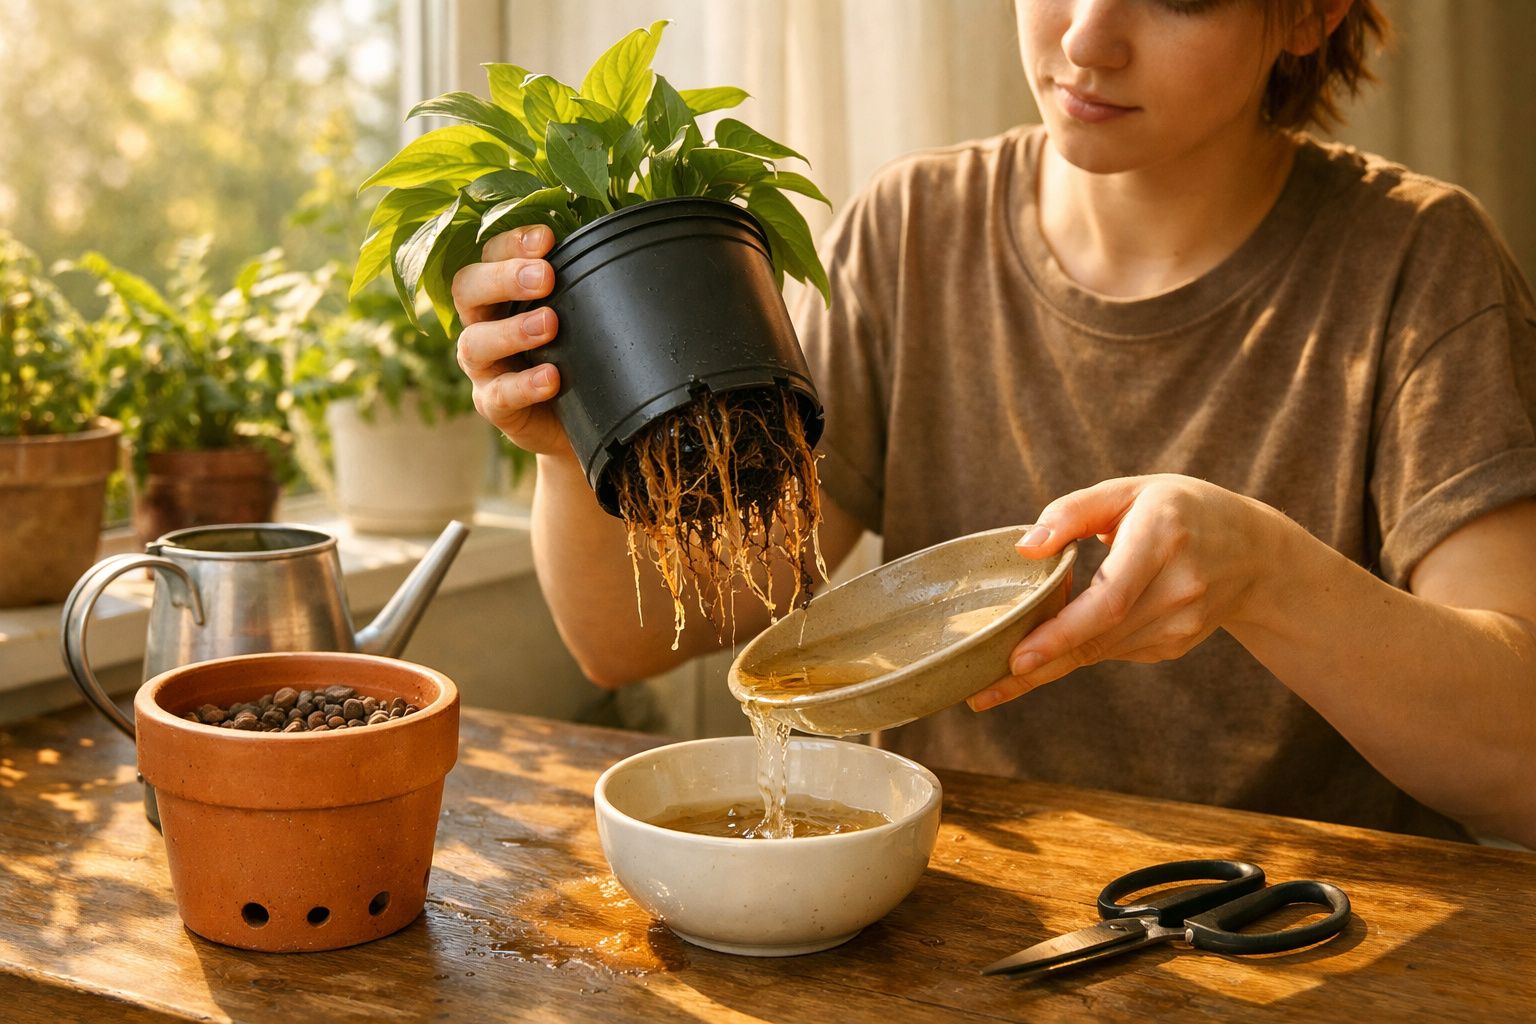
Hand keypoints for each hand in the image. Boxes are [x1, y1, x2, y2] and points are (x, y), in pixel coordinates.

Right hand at [451, 224, 568, 455]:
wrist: (576, 421)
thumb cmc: (576, 357)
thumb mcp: (578, 316)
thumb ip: (583, 286)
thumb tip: (623, 250)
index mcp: (499, 293)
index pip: (490, 255)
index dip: (512, 243)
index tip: (547, 239)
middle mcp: (482, 324)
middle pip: (467, 289)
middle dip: (504, 278)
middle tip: (545, 277)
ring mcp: (483, 367)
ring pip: (475, 342)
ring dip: (512, 330)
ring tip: (549, 324)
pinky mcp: (493, 406)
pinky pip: (498, 395)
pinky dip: (524, 385)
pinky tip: (551, 378)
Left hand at [968, 475, 1283, 710]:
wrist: (1254, 552)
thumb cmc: (1180, 510)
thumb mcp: (1129, 491)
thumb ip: (1073, 511)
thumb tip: (1026, 547)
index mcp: (1162, 538)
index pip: (1108, 599)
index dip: (1061, 634)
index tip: (1018, 658)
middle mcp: (1178, 587)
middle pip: (1098, 637)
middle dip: (1038, 665)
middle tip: (983, 691)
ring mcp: (1181, 624)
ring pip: (1101, 651)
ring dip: (1051, 662)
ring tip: (999, 676)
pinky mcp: (1175, 645)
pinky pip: (1114, 650)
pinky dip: (1081, 648)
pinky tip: (1060, 640)